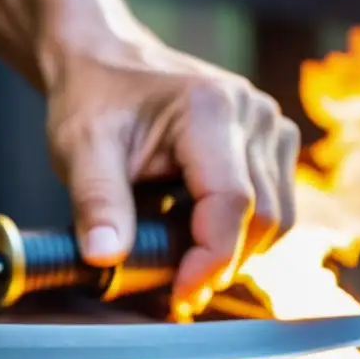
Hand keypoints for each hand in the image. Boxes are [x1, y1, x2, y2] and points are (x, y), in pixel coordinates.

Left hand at [44, 35, 299, 318]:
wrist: (106, 62)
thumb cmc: (93, 100)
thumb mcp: (80, 149)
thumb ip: (96, 202)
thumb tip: (104, 256)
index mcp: (210, 108)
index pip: (232, 203)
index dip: (209, 260)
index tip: (178, 296)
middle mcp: (254, 113)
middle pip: (264, 217)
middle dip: (220, 263)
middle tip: (172, 289)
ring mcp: (271, 126)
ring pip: (278, 218)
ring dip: (234, 252)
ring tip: (181, 263)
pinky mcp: (272, 142)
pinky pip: (276, 205)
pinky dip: (242, 234)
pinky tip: (197, 238)